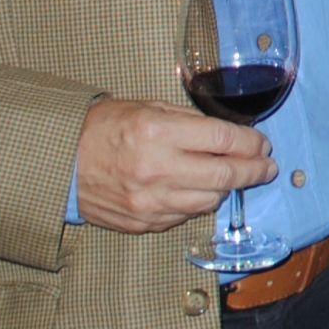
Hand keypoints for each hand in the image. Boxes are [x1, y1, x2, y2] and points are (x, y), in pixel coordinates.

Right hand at [74, 96, 275, 234]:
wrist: (61, 161)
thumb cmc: (104, 128)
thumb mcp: (147, 107)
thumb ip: (189, 120)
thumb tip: (229, 133)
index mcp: (158, 132)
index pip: (223, 139)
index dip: (251, 142)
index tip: (262, 144)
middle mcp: (157, 169)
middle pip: (225, 175)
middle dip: (255, 171)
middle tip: (267, 167)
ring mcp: (150, 201)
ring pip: (210, 200)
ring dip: (229, 188)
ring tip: (235, 176)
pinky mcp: (144, 222)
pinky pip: (186, 215)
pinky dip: (199, 202)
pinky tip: (202, 189)